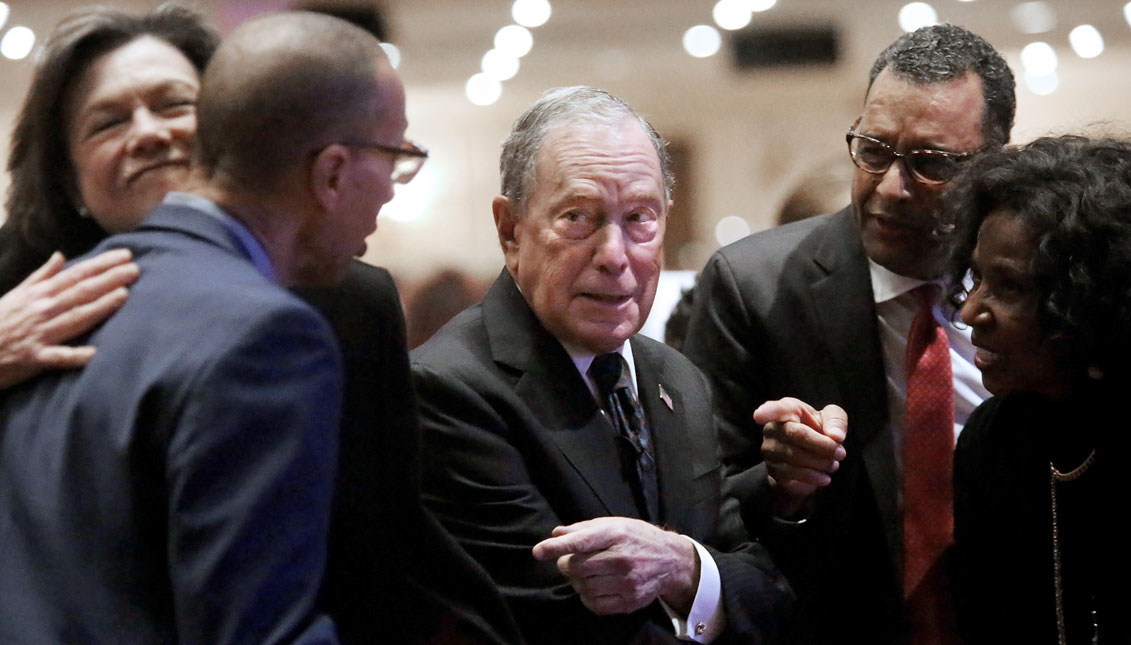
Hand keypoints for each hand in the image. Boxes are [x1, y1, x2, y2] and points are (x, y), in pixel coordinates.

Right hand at [0, 249, 138, 388]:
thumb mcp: (15, 294)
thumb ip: (41, 276)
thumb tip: (61, 256)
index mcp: (39, 295)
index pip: (76, 275)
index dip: (102, 265)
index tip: (126, 256)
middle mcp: (42, 311)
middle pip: (80, 292)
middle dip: (108, 280)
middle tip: (135, 270)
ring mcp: (40, 334)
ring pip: (74, 318)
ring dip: (99, 307)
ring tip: (124, 295)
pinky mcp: (35, 358)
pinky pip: (58, 357)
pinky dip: (75, 355)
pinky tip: (95, 353)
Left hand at [532, 517, 699, 616]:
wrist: (670, 560)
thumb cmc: (636, 537)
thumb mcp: (614, 524)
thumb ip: (583, 528)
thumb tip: (556, 534)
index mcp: (617, 534)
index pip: (582, 541)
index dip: (557, 547)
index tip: (538, 551)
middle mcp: (622, 558)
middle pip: (576, 567)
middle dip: (566, 564)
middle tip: (572, 561)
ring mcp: (627, 582)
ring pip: (583, 587)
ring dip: (577, 581)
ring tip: (587, 573)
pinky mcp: (629, 601)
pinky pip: (594, 604)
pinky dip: (587, 597)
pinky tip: (595, 586)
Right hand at [754, 397, 847, 516]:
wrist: (810, 460)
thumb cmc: (818, 431)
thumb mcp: (832, 420)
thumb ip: (836, 421)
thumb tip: (835, 436)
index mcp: (787, 410)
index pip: (777, 409)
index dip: (767, 412)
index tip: (759, 416)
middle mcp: (773, 428)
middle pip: (796, 434)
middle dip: (823, 445)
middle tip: (841, 453)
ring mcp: (770, 450)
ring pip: (795, 456)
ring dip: (821, 463)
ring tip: (833, 464)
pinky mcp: (772, 470)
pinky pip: (792, 473)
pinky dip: (813, 477)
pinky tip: (824, 477)